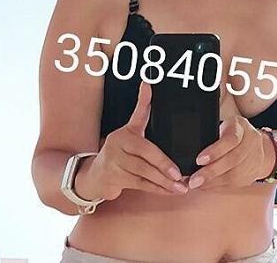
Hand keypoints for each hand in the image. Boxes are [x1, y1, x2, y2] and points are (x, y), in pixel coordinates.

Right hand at [78, 81, 188, 200]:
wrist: (95, 176)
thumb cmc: (121, 154)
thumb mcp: (131, 134)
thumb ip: (142, 113)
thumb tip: (148, 85)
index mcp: (125, 132)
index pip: (138, 115)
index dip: (143, 100)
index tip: (148, 86)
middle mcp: (118, 143)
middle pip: (145, 152)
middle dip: (164, 164)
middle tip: (180, 173)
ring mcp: (115, 161)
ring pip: (144, 172)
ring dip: (164, 181)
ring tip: (180, 186)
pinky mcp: (115, 178)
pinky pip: (141, 184)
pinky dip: (157, 189)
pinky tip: (169, 191)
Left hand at [186, 116, 275, 190]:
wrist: (255, 143)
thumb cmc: (231, 132)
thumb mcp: (223, 126)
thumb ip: (210, 135)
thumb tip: (188, 150)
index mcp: (241, 126)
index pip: (231, 139)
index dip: (215, 151)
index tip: (198, 160)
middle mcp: (251, 142)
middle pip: (233, 160)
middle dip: (211, 172)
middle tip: (194, 180)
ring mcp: (255, 159)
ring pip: (235, 175)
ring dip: (213, 182)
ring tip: (197, 185)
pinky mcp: (253, 173)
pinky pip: (236, 183)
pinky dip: (219, 186)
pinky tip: (207, 186)